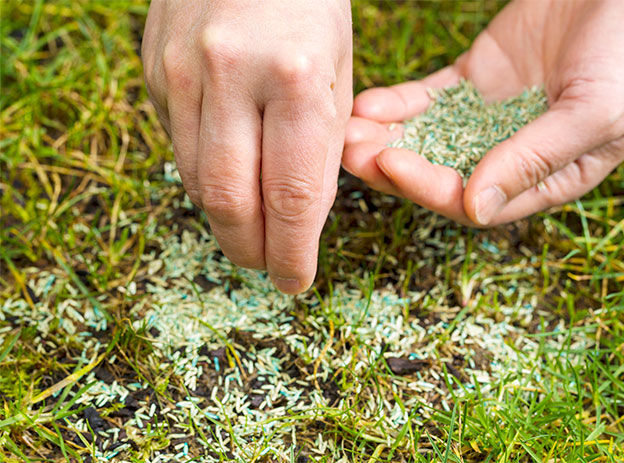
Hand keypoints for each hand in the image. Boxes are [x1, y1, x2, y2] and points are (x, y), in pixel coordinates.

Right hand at [142, 0, 351, 292]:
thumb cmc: (310, 5)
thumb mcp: (338, 71)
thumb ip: (318, 149)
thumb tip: (298, 222)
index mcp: (294, 78)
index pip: (290, 198)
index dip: (292, 253)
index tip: (295, 280)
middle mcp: (229, 77)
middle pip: (230, 202)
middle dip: (251, 249)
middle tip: (267, 265)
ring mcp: (180, 72)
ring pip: (197, 181)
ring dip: (226, 218)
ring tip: (251, 228)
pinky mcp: (154, 70)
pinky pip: (178, 145)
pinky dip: (206, 174)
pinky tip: (229, 172)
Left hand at [344, 0, 623, 225]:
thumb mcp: (597, 112)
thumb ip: (535, 160)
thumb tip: (475, 208)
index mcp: (548, 177)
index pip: (476, 199)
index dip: (430, 187)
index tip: (392, 163)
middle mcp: (513, 154)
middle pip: (442, 174)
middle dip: (394, 167)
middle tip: (350, 152)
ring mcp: (491, 116)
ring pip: (429, 138)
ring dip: (388, 138)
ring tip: (349, 130)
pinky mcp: (477, 79)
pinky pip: (430, 98)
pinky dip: (400, 103)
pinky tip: (370, 104)